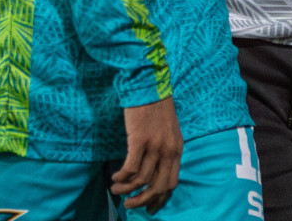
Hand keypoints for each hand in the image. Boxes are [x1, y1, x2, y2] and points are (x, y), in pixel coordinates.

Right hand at [111, 96, 182, 211]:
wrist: (148, 84)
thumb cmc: (155, 105)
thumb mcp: (168, 129)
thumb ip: (165, 149)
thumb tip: (154, 170)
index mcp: (177, 148)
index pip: (171, 183)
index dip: (159, 199)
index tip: (149, 208)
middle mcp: (168, 150)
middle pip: (158, 186)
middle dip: (142, 200)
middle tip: (129, 205)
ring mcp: (155, 145)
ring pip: (141, 179)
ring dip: (126, 188)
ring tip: (115, 189)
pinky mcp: (139, 139)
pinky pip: (130, 167)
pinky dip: (122, 176)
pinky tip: (115, 176)